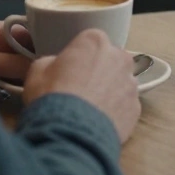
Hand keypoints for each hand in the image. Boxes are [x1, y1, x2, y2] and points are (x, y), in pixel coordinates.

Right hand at [23, 29, 140, 142]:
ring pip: (120, 83)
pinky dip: (114, 111)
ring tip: (88, 108)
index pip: (89, 41)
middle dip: (98, 71)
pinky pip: (124, 105)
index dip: (78, 56)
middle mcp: (119, 57)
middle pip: (109, 60)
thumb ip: (52, 61)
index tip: (69, 69)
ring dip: (108, 91)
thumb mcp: (37, 70)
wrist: (70, 134)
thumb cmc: (53, 96)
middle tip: (79, 88)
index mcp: (95, 41)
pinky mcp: (136, 108)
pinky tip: (97, 121)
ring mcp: (131, 83)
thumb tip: (57, 66)